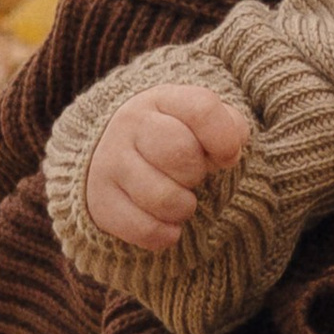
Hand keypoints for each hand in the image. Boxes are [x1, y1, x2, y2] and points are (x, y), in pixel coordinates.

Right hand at [82, 83, 255, 249]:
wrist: (109, 149)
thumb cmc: (171, 136)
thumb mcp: (197, 120)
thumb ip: (227, 125)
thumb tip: (233, 145)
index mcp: (162, 99)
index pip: (202, 109)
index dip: (224, 139)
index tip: (227, 156)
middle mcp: (130, 124)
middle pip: (181, 153)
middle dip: (197, 173)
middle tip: (191, 177)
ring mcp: (110, 162)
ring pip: (164, 198)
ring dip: (184, 208)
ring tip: (179, 201)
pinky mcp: (100, 201)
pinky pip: (144, 229)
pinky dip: (165, 234)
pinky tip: (167, 225)